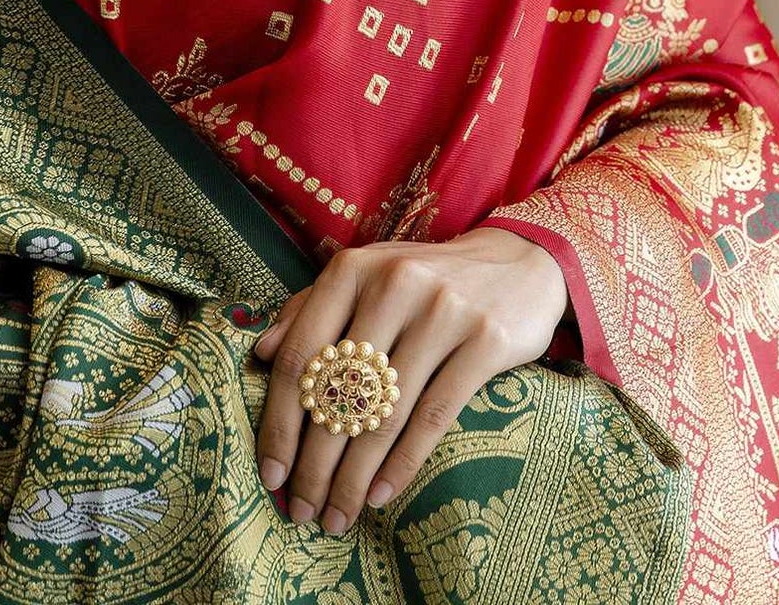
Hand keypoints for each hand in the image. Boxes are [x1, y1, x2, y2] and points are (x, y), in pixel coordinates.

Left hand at [250, 226, 569, 535]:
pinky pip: (434, 416)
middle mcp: (394, 284)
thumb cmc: (426, 279)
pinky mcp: (485, 340)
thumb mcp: (367, 278)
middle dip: (313, 465)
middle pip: (338, 393)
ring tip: (337, 517)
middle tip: (300, 513)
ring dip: (354, 478)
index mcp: (353, 269)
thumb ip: (312, 308)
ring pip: (383, 414)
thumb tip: (260, 352)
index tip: (270, 474)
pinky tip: (382, 495)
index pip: (300, 355)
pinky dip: (403, 464)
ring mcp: (443, 311)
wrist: (519, 262)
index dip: (279, 421)